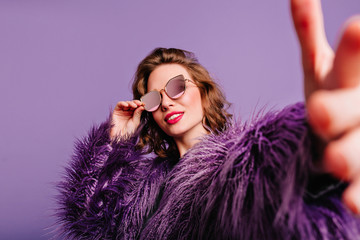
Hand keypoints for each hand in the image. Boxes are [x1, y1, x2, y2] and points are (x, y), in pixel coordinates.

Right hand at [110, 100, 144, 139]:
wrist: (120, 136)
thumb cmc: (129, 131)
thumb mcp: (135, 122)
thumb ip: (138, 113)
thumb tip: (142, 106)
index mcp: (133, 114)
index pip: (137, 107)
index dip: (140, 104)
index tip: (144, 104)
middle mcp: (128, 112)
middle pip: (132, 104)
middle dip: (136, 103)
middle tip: (139, 104)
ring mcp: (122, 111)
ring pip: (126, 103)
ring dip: (130, 103)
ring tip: (134, 106)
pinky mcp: (116, 111)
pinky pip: (119, 104)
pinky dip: (123, 103)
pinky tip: (127, 105)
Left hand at [291, 0, 359, 213]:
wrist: (344, 132)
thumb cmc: (332, 93)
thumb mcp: (319, 64)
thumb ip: (308, 32)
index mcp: (350, 78)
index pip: (352, 59)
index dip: (357, 47)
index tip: (356, 27)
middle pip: (354, 107)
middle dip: (341, 110)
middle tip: (318, 114)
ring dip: (350, 157)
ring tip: (335, 164)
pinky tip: (353, 204)